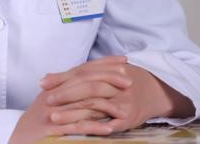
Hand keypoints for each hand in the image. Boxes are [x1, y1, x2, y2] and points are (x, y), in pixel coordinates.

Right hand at [9, 56, 130, 142]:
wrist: (19, 137)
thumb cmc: (36, 121)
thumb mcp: (50, 98)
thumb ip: (67, 86)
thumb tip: (85, 77)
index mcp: (58, 84)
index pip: (84, 69)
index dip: (103, 63)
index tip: (123, 61)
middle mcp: (57, 93)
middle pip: (86, 81)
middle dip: (109, 79)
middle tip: (129, 81)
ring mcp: (56, 111)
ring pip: (84, 103)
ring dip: (107, 106)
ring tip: (126, 109)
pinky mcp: (55, 129)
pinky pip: (78, 127)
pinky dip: (95, 128)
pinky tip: (110, 129)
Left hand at [41, 58, 194, 134]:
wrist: (156, 90)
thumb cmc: (122, 79)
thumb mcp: (102, 71)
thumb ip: (75, 75)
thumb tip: (46, 78)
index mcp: (106, 71)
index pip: (80, 74)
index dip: (61, 79)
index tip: (43, 84)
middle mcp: (115, 84)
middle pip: (87, 87)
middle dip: (65, 94)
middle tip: (47, 101)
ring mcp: (122, 101)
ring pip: (95, 106)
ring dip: (73, 112)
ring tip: (55, 117)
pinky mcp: (129, 118)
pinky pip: (110, 123)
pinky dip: (97, 126)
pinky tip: (82, 129)